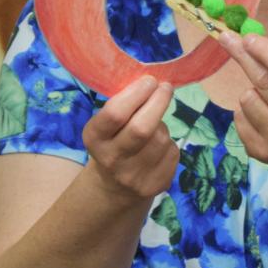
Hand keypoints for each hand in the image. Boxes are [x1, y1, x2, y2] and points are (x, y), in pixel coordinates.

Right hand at [81, 76, 179, 203]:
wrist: (114, 187)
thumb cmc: (111, 143)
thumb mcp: (105, 126)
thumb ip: (123, 106)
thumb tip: (151, 83)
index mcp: (94, 139)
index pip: (115, 113)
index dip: (136, 93)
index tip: (149, 81)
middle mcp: (112, 160)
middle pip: (142, 128)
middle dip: (158, 102)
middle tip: (165, 87)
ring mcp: (134, 176)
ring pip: (161, 138)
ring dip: (162, 125)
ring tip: (154, 125)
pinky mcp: (156, 186)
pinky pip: (172, 153)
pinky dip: (169, 143)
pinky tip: (158, 147)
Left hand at [217, 32, 267, 175]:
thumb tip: (247, 40)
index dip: (265, 51)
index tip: (247, 37)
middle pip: (263, 81)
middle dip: (243, 56)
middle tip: (227, 38)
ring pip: (246, 99)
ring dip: (249, 92)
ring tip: (263, 100)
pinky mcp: (260, 152)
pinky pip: (238, 118)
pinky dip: (244, 112)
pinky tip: (259, 118)